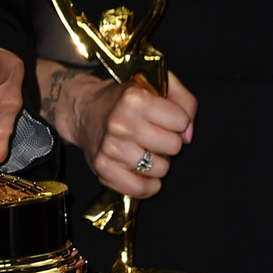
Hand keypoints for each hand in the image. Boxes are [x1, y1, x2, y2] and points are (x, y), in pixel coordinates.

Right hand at [42, 65, 195, 198]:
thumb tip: (188, 134)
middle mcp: (121, 123)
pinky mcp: (103, 169)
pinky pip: (139, 189)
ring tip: (148, 152)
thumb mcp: (155, 83)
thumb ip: (183, 101)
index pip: (180, 121)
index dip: (178, 121)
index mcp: (134, 98)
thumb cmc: (123, 98)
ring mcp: (111, 148)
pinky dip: (149, 186)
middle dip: (170, 143)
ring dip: (159, 164)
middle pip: (173, 147)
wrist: (84, 111)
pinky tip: (146, 175)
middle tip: (157, 138)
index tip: (167, 120)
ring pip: (160, 169)